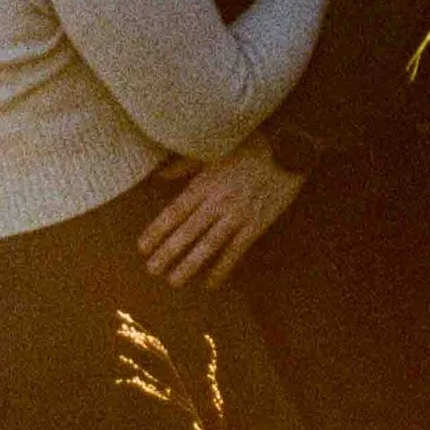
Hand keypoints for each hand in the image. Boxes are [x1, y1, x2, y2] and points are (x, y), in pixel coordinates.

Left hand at [137, 134, 305, 286]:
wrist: (287, 148)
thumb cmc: (248, 146)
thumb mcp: (212, 150)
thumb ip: (184, 165)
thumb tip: (159, 175)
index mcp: (205, 183)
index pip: (175, 211)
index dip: (157, 230)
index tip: (142, 247)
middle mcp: (218, 201)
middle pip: (187, 232)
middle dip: (168, 252)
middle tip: (151, 270)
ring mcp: (238, 215)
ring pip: (209, 245)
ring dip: (189, 265)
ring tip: (174, 281)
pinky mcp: (257, 224)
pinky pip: (236, 251)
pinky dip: (222, 268)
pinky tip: (210, 283)